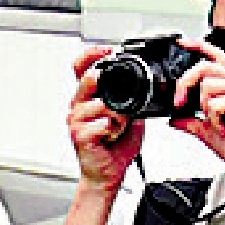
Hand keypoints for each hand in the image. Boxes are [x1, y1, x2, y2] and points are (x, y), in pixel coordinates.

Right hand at [62, 46, 137, 189]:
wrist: (108, 173)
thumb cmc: (115, 146)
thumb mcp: (128, 116)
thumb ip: (131, 99)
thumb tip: (147, 85)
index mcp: (88, 97)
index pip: (81, 68)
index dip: (93, 55)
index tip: (109, 50)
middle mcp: (79, 106)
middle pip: (87, 79)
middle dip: (106, 81)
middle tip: (119, 92)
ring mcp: (77, 120)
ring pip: (99, 103)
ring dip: (117, 113)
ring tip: (121, 125)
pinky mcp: (80, 135)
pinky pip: (101, 123)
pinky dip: (113, 128)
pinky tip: (114, 135)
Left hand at [182, 53, 224, 190]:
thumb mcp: (211, 133)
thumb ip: (193, 122)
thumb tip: (175, 119)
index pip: (217, 57)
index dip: (199, 46)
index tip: (182, 42)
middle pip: (205, 67)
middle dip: (185, 84)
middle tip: (179, 101)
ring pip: (207, 86)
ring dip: (205, 109)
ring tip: (219, 123)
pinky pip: (215, 104)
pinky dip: (214, 120)